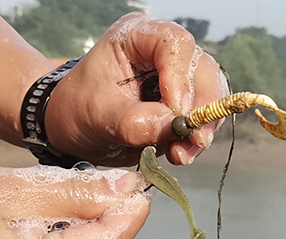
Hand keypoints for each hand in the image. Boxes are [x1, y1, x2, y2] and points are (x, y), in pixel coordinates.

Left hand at [45, 12, 229, 166]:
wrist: (75, 129)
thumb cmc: (78, 110)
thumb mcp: (97, 116)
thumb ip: (133, 121)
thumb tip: (173, 125)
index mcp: (136, 37)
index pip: (174, 44)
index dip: (181, 78)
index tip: (177, 113)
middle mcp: (162, 51)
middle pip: (201, 69)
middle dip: (201, 109)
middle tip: (193, 141)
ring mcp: (176, 77)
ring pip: (210, 95)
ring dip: (202, 128)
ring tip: (182, 154)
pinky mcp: (183, 103)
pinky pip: (203, 117)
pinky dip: (196, 138)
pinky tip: (180, 154)